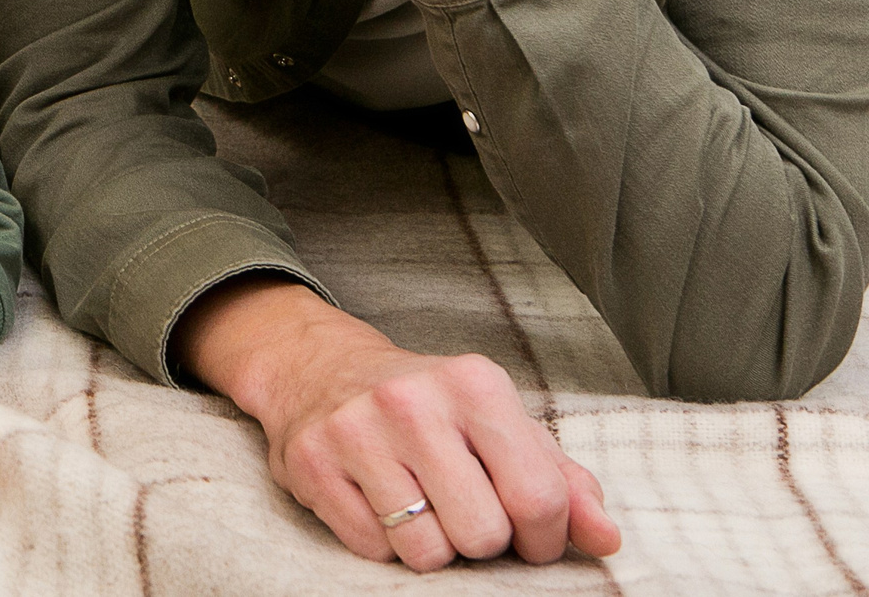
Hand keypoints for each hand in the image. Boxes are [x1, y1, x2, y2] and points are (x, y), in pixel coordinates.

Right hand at [177, 279, 619, 569]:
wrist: (320, 369)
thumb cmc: (430, 407)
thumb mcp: (502, 426)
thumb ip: (563, 482)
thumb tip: (606, 539)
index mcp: (474, 384)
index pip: (539, 498)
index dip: (543, 537)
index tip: (528, 532)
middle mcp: (412, 402)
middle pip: (482, 534)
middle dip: (482, 540)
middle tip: (464, 511)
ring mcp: (356, 431)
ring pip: (426, 552)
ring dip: (433, 545)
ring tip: (421, 506)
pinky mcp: (313, 462)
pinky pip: (373, 549)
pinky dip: (385, 542)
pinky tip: (379, 500)